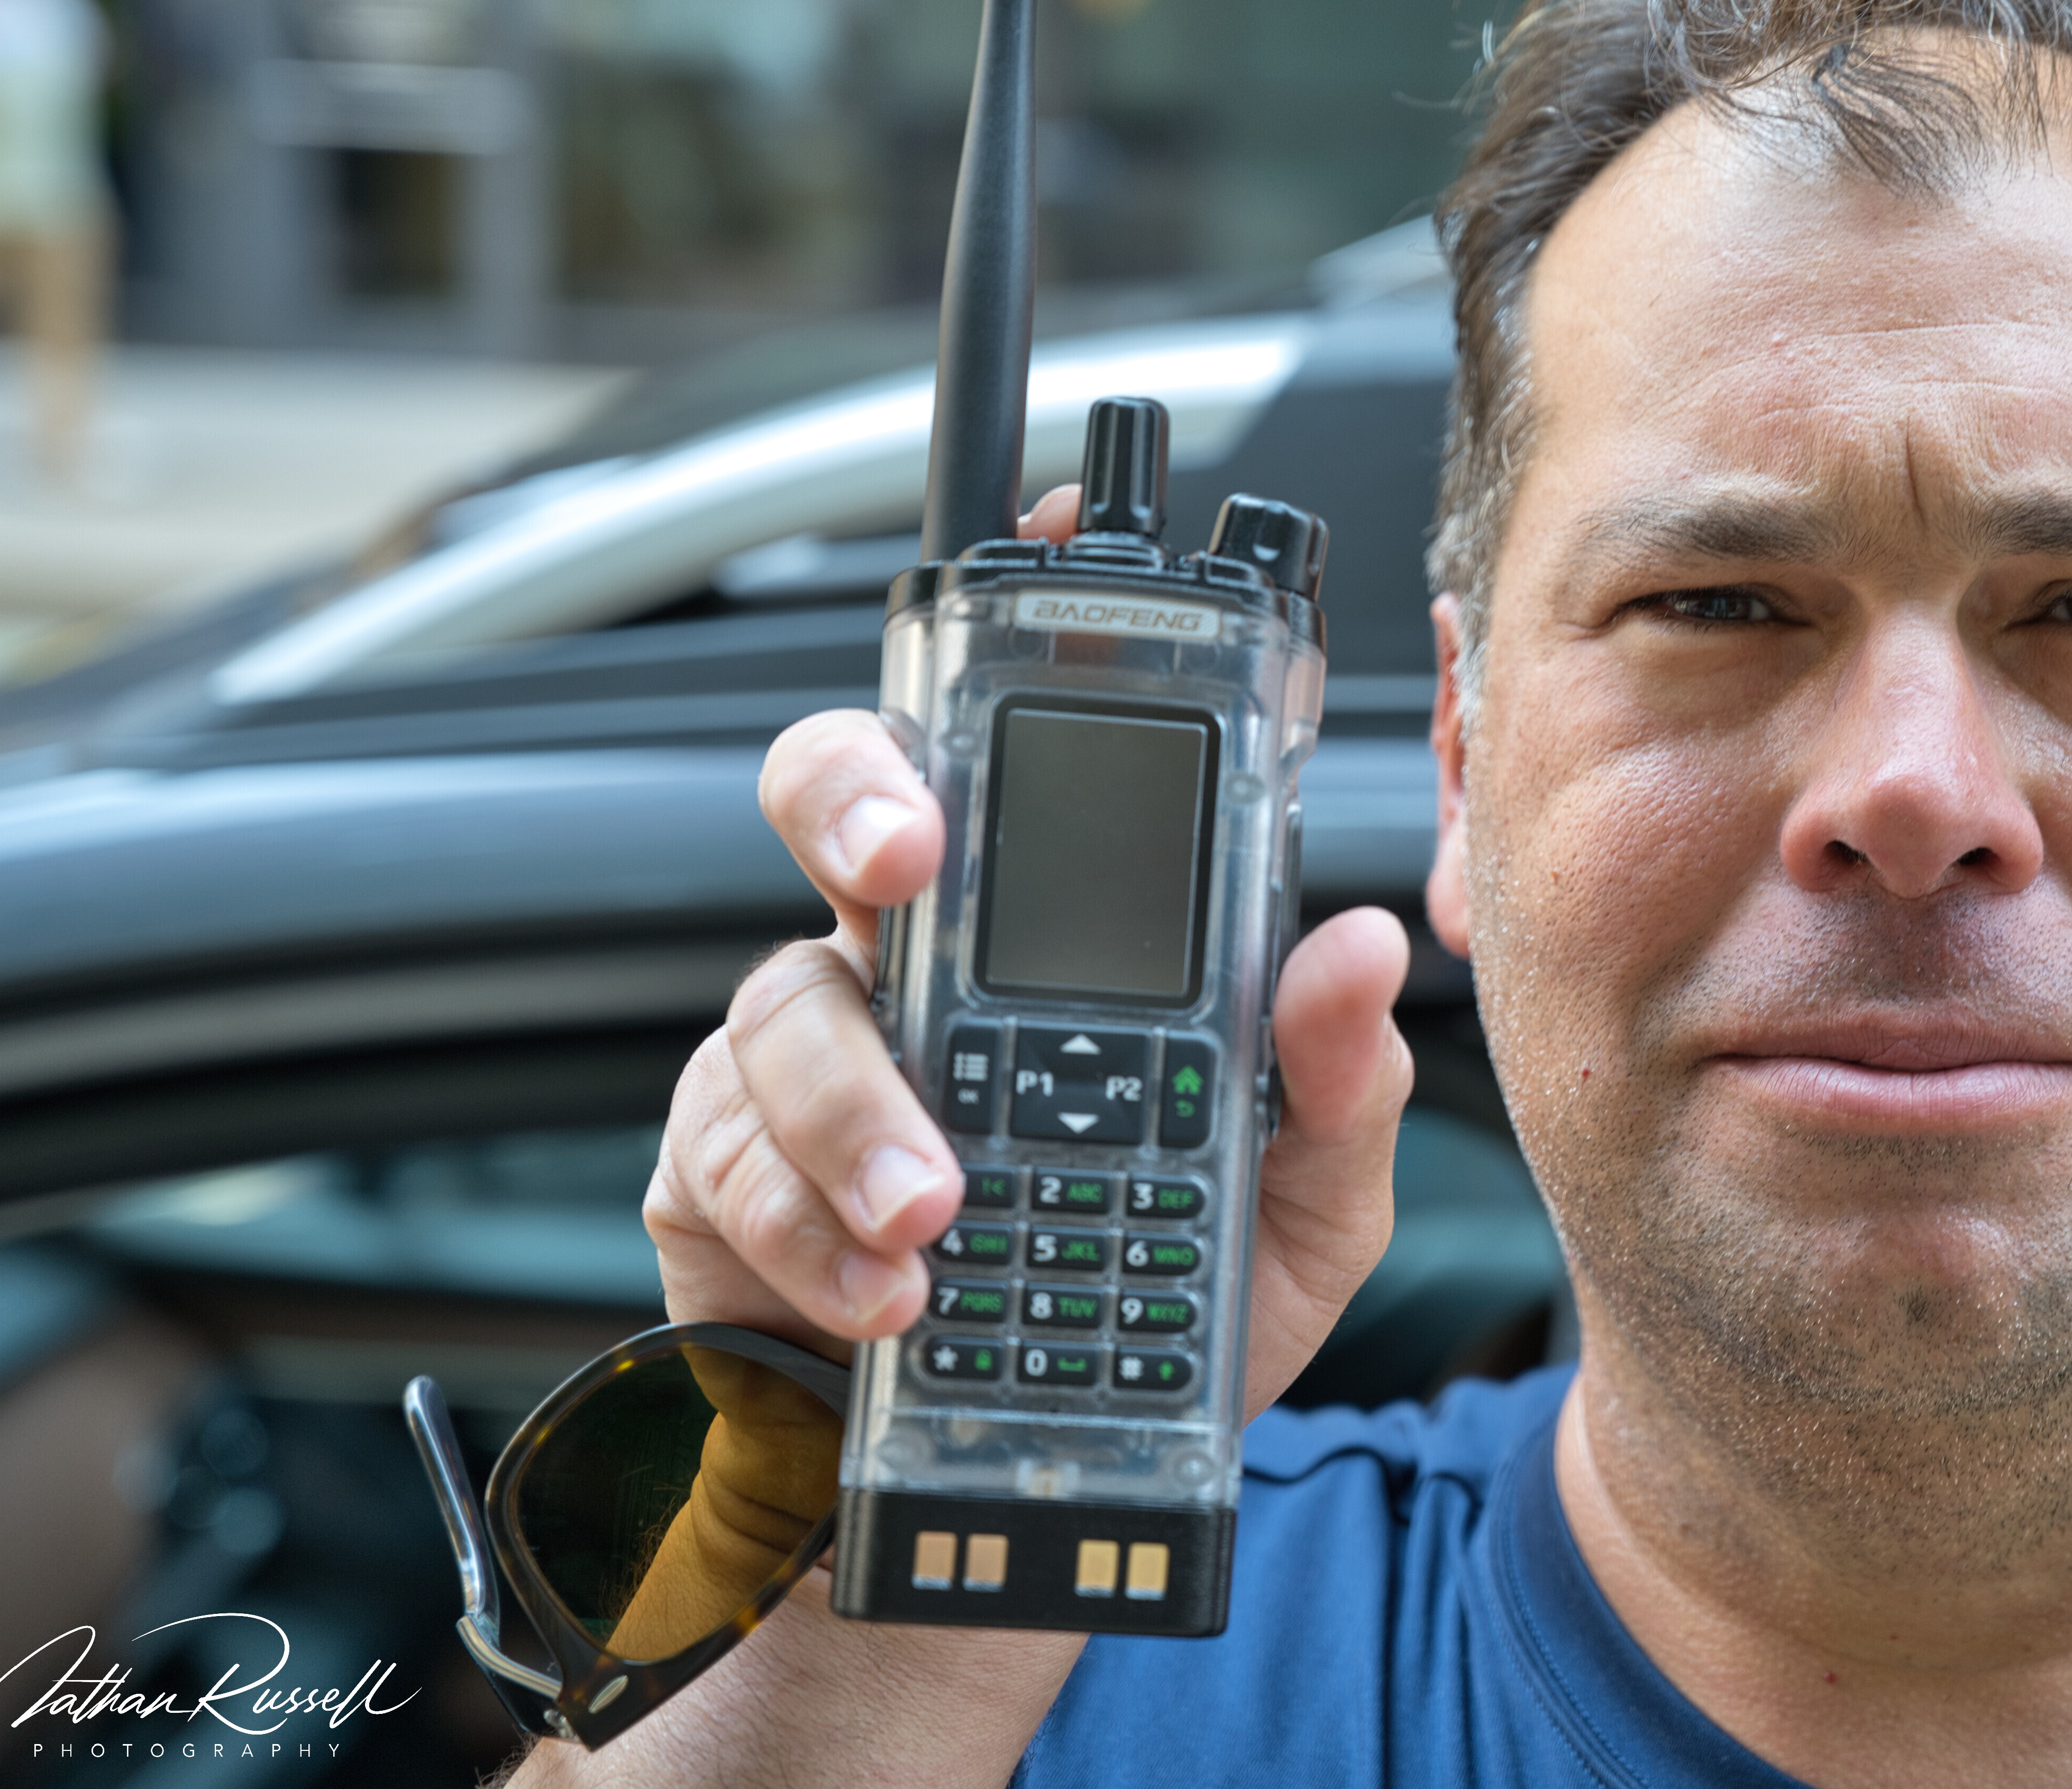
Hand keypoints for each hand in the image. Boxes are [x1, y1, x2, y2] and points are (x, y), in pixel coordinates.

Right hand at [643, 483, 1416, 1419]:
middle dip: (858, 802)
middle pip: (839, 803)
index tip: (1056, 549)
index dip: (1023, 640)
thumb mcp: (1290, 1218)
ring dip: (861, 1111)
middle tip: (907, 867)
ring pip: (783, 1002)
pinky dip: (812, 1226)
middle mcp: (916, 973)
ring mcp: (807, 1070)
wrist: (1020, 1521)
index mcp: (1050, 952)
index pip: (1022, 765)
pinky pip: (728, 1159)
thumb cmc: (1152, 1339)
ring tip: (943, 1216)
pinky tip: (885, 1289)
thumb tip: (1352, 948)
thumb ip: (1332, 1088)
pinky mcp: (719, 1180)